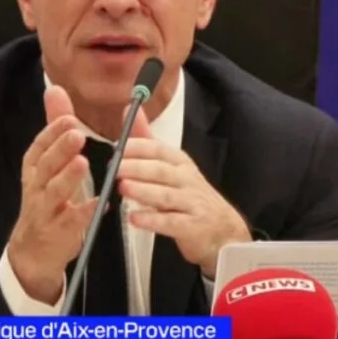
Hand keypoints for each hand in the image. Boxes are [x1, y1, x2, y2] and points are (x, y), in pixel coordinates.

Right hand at [7, 85, 97, 303]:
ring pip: (54, 192)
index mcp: (34, 170)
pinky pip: (71, 221)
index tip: (68, 118)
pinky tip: (100, 203)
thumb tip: (56, 90)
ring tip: (83, 162)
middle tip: (77, 133)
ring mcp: (45, 211)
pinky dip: (84, 212)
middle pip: (45, 167)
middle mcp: (36, 188)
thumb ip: (54, 128)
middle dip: (60, 150)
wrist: (33, 250)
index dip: (51, 133)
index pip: (38, 147)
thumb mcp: (47, 163)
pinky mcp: (58, 233)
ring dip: (68, 178)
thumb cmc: (46, 200)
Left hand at [117, 107, 250, 278]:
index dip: (139, 147)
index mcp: (180, 162)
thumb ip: (147, 140)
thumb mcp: (170, 166)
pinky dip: (152, 220)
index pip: (159, 149)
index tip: (118, 148)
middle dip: (137, 168)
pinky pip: (170, 222)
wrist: (223, 230)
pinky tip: (134, 218)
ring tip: (122, 188)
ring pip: (165, 195)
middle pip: (161, 170)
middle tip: (114, 168)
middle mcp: (187, 179)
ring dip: (143, 191)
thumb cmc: (189, 195)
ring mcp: (191, 203)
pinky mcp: (192, 227)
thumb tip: (130, 108)